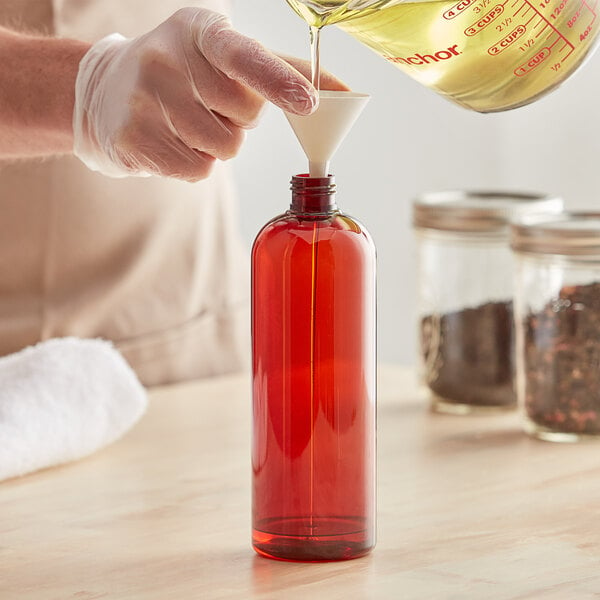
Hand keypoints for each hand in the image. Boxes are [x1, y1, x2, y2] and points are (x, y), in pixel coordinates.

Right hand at [73, 8, 347, 180]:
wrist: (106, 93)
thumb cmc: (186, 75)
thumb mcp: (225, 58)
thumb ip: (284, 72)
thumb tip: (343, 94)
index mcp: (199, 29)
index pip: (244, 56)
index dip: (279, 81)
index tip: (307, 102)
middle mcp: (167, 56)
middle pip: (244, 115)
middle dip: (238, 119)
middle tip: (208, 103)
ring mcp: (143, 97)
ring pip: (224, 148)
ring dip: (218, 144)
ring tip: (188, 122)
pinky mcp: (133, 137)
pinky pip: (198, 170)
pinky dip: (195, 163)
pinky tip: (173, 141)